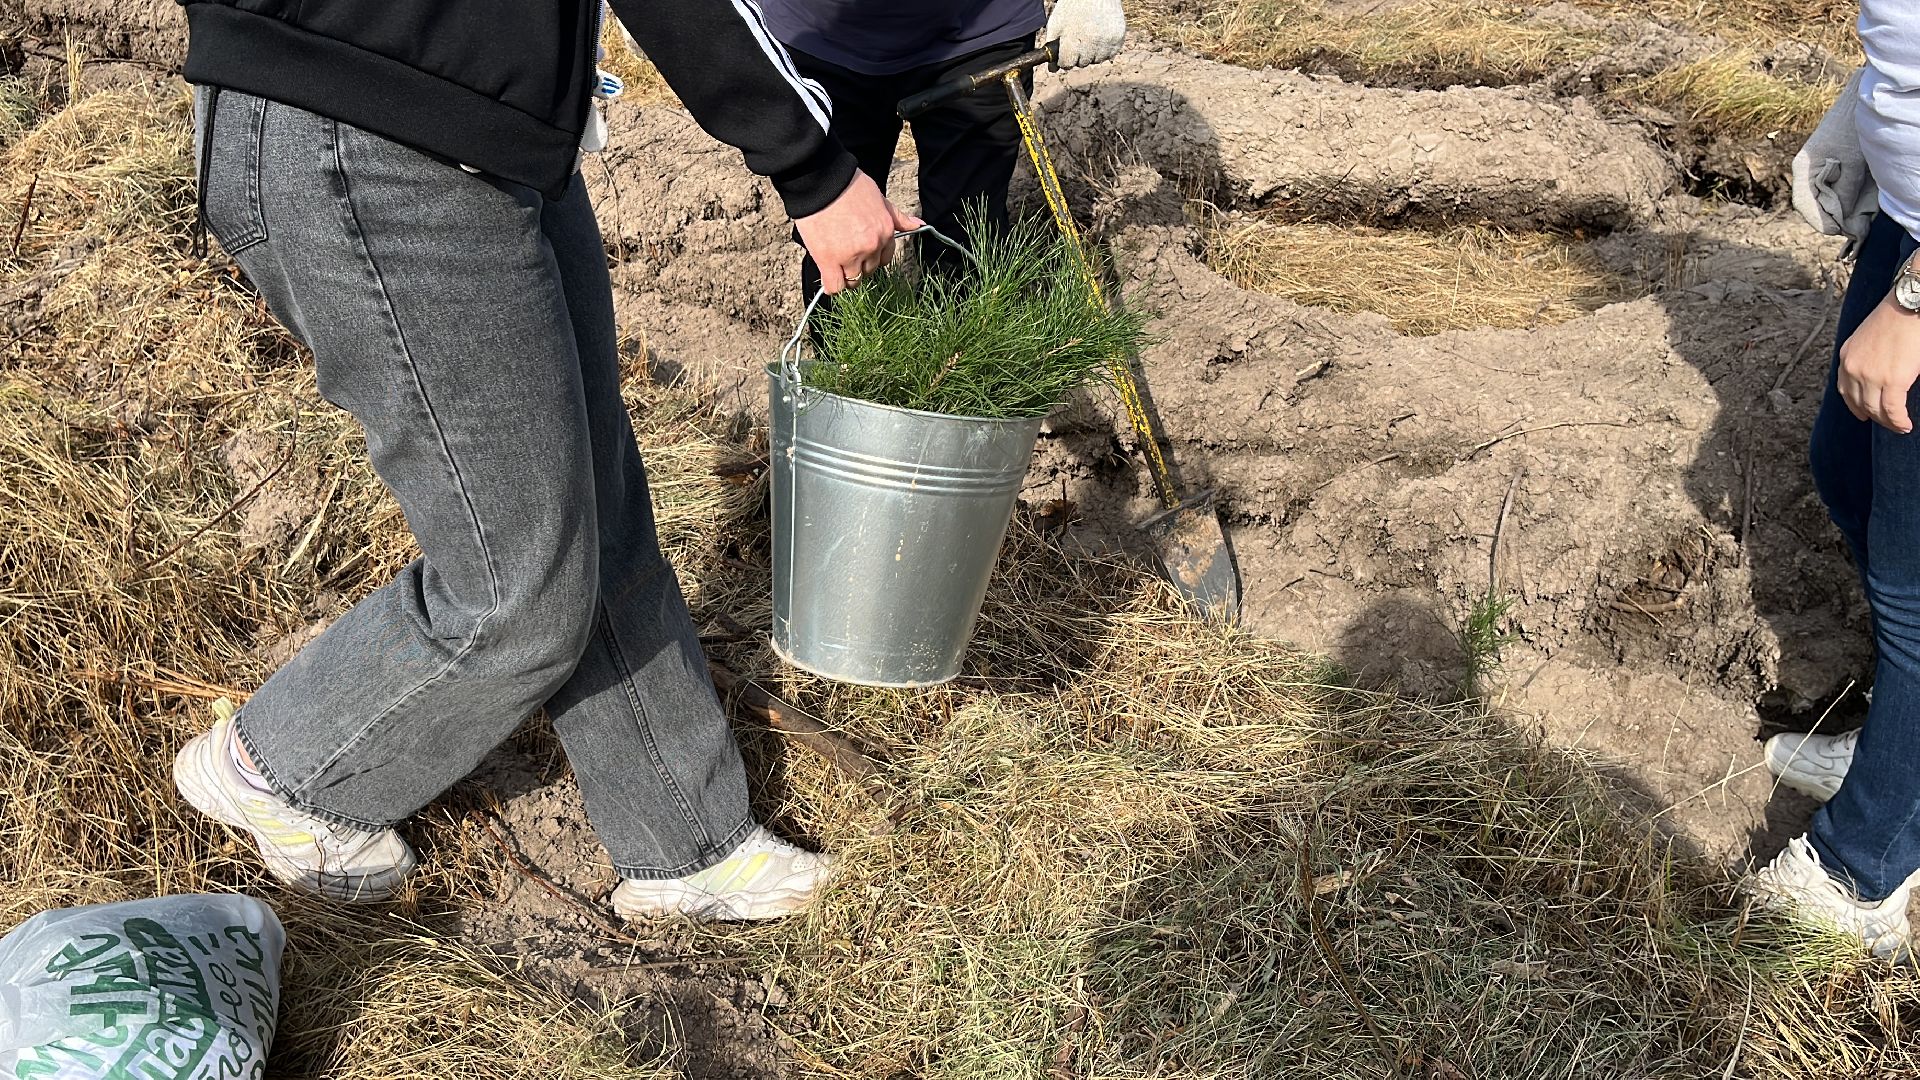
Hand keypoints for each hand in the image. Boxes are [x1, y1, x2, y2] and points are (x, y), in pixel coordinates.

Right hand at [794, 171, 921, 293]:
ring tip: (835, 266)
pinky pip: (835, 286)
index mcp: (885, 232)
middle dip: (859, 266)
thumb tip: (919, 225)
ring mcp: (851, 255)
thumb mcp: (880, 199)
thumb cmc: (849, 185)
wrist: (822, 181)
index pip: (884, 259)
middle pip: (869, 271)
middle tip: (845, 255)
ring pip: (853, 281)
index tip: (861, 253)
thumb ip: (897, 217)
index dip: (872, 257)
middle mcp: (871, 246)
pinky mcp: (829, 260)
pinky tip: (827, 279)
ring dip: (845, 276)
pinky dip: (832, 286)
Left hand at [1046, 0, 1125, 68]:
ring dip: (1092, 53)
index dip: (1065, 59)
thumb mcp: (1057, 23)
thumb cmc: (1073, 7)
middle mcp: (1091, 43)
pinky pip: (1110, 55)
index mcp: (1073, 40)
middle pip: (1082, 63)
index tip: (1066, 53)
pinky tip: (1100, 36)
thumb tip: (1052, 69)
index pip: (1067, 64)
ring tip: (1090, 36)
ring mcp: (1106, 42)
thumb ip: (1052, 46)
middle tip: (1079, 39)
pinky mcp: (1118, 39)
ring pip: (1096, 61)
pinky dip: (1104, 49)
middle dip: (1078, 55)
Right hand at [1792, 66, 1879, 245]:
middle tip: (1850, 226)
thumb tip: (1841, 219)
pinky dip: (1840, 197)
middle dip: (1829, 216)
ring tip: (1853, 214)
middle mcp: (1805, 169)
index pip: (1803, 204)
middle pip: (1812, 203)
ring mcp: (1815, 167)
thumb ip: (1844, 192)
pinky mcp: (1828, 164)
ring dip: (1836, 207)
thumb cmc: (1854, 128)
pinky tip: (1853, 199)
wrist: (1863, 101)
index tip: (1839, 232)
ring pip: (1821, 197)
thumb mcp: (1853, 164)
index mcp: (1803, 168)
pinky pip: (1828, 188)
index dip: (1820, 222)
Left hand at [1839, 290, 1919, 432]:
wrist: (1910, 304)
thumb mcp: (1868, 336)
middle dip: (1873, 416)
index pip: (1845, 389)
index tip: (1862, 414)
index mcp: (1847, 356)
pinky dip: (1899, 421)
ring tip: (1899, 426)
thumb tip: (1878, 370)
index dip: (1854, 405)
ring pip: (1876, 410)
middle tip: (1886, 423)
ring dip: (1888, 422)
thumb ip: (1866, 355)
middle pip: (1859, 403)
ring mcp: (1871, 376)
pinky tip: (1905, 425)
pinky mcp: (1892, 380)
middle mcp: (1853, 368)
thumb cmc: (1897, 315)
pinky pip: (1893, 410)